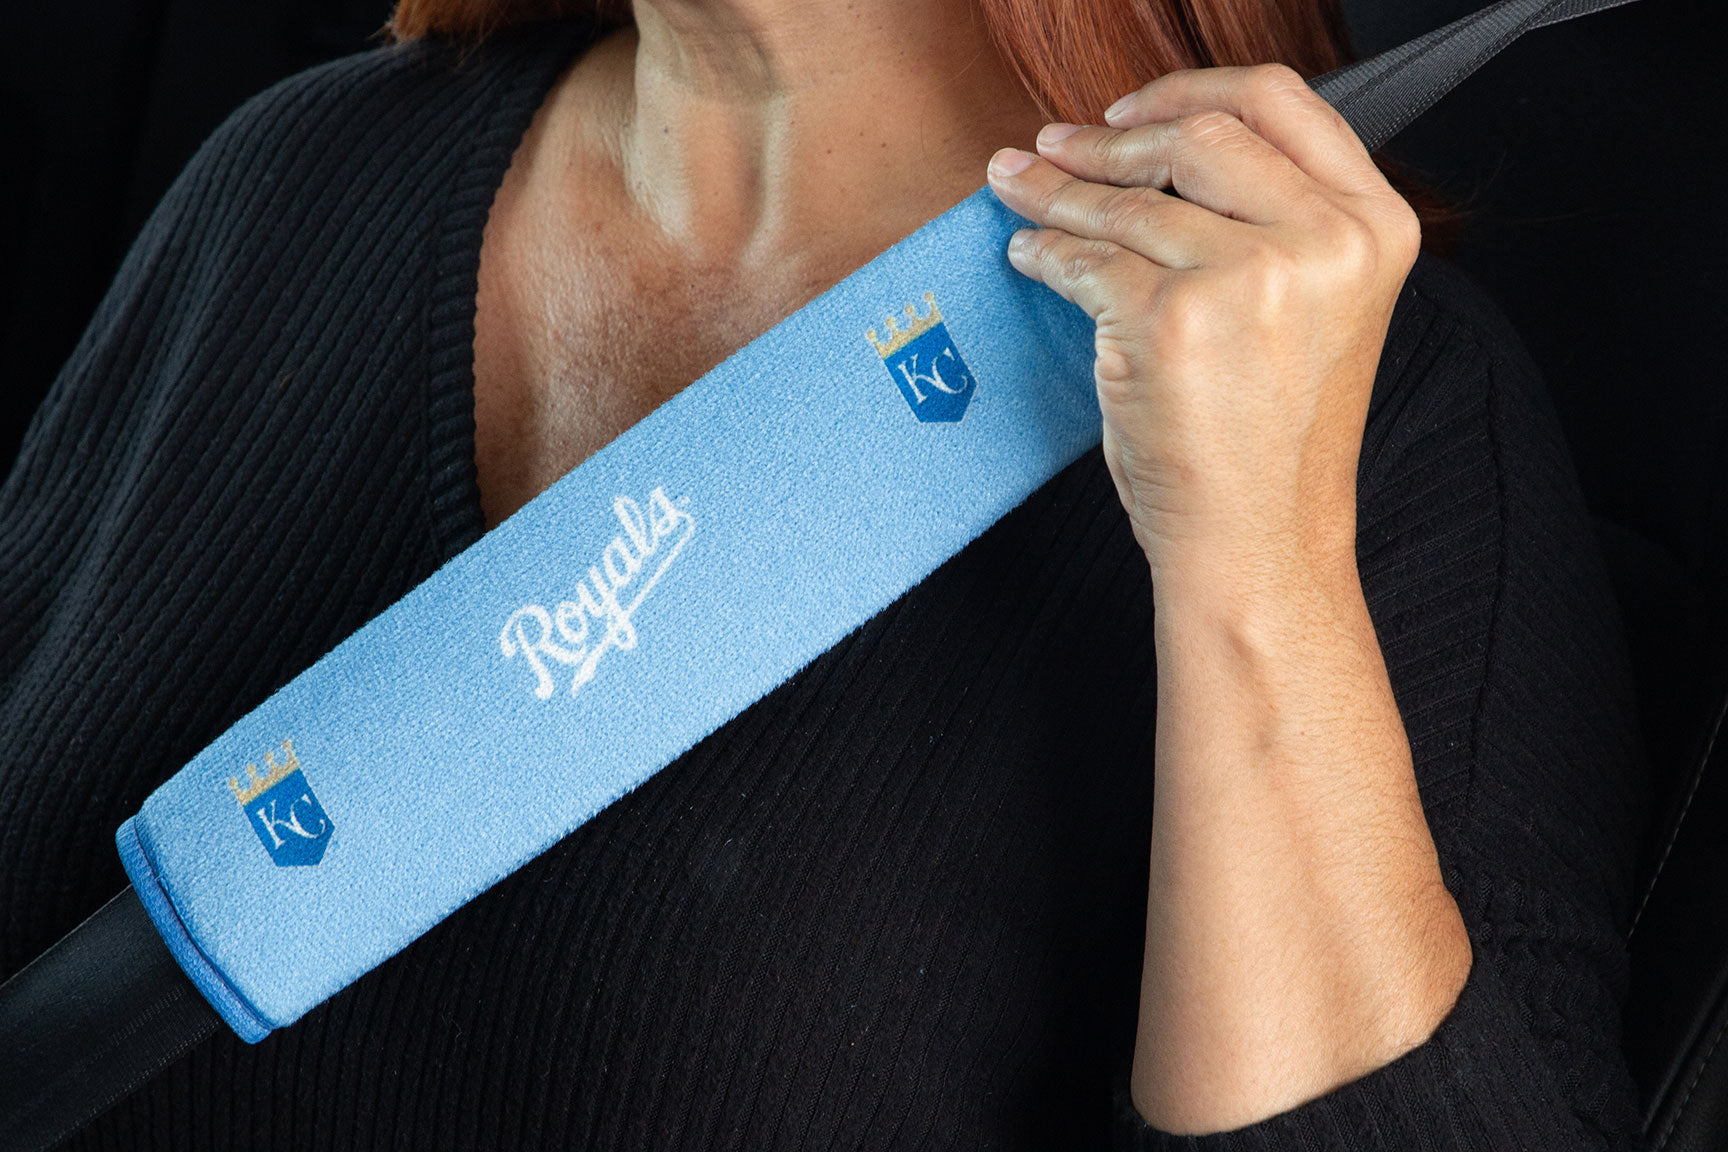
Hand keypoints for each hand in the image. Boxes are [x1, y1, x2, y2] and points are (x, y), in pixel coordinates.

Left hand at [985, 63, 1419, 584]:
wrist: (1259, 543)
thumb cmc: (1271, 441)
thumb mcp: (1312, 309)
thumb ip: (1270, 221)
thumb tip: (1157, 149)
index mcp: (1374, 227)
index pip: (1278, 103)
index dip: (1189, 91)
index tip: (1128, 110)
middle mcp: (1326, 241)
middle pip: (1198, 136)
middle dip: (1107, 142)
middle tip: (1052, 148)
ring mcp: (1251, 277)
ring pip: (1129, 201)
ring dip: (1057, 191)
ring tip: (1017, 189)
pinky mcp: (1173, 320)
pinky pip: (1086, 262)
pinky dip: (1044, 254)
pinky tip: (1029, 254)